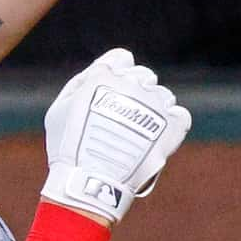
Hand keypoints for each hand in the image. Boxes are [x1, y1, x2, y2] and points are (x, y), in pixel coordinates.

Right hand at [40, 49, 192, 226]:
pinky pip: (181, 116)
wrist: (91, 181)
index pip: (122, 58)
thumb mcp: (60, 108)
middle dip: (134, 93)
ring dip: (153, 110)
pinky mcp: (172, 127)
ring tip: (138, 135)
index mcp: (105, 75)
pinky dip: (172, 125)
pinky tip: (159, 138)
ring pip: (163, 96)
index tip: (110, 94)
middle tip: (122, 120)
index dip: (116, 75)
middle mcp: (133, 84)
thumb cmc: (68, 148)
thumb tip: (101, 69)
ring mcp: (155, 105)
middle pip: (143, 76)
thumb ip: (81, 82)